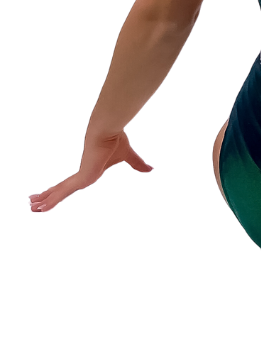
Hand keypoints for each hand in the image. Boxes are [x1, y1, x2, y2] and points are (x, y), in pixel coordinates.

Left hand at [29, 131, 152, 211]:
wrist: (107, 131)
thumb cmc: (115, 140)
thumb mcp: (128, 156)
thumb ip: (137, 164)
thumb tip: (152, 169)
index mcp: (91, 169)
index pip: (72, 183)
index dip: (60, 188)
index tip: (49, 193)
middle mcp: (83, 173)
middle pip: (61, 188)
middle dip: (47, 195)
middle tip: (32, 203)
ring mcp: (80, 176)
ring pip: (59, 192)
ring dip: (44, 200)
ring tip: (30, 207)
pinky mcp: (81, 177)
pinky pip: (63, 193)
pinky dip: (51, 200)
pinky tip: (40, 208)